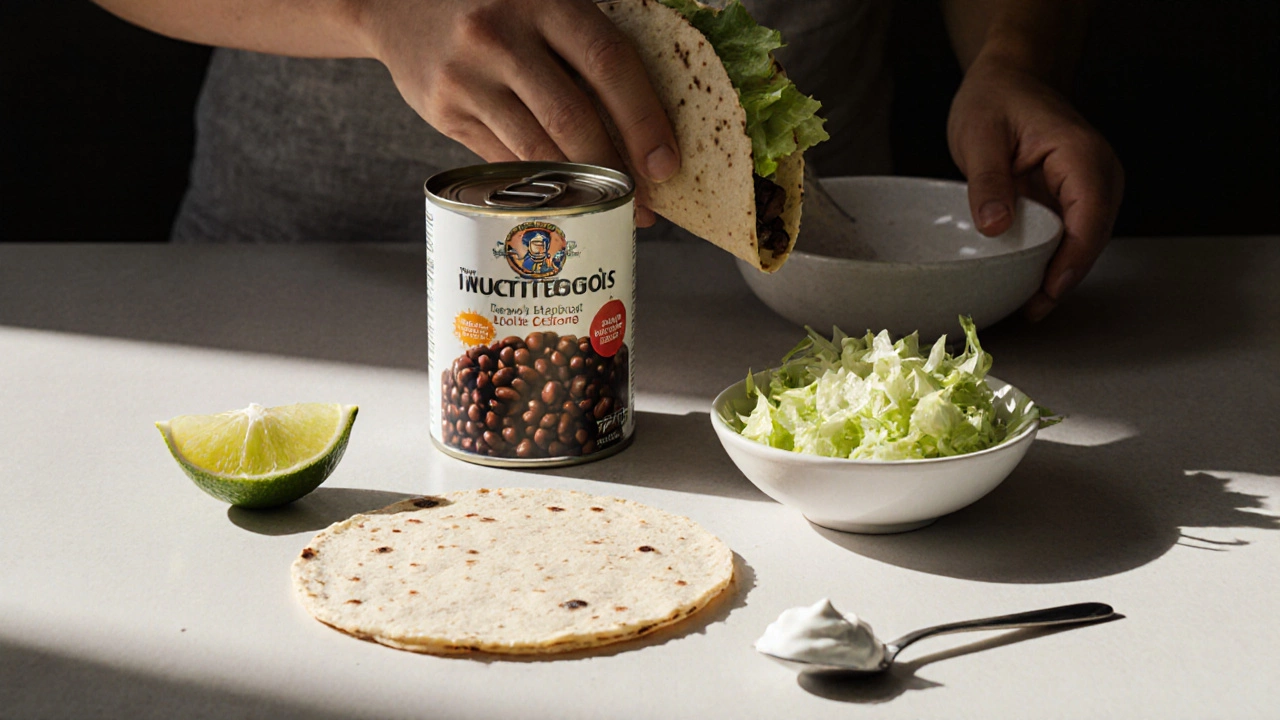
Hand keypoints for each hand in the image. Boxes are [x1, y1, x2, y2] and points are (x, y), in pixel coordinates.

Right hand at [356, 0, 679, 224]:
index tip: (666, 164)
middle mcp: (500, 36)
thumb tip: (651, 119)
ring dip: (579, 187)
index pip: (608, 64)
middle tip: (646, 204)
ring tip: (609, 208)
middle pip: (573, 118)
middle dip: (616, 169)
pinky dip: (539, 181)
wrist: (396, 1)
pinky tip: (563, 197)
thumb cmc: (494, 3)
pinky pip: (503, 159)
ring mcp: (467, 76)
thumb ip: (586, 42)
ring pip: (536, 148)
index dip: (644, 120)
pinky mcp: (443, 110)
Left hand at [947, 56, 1123, 320]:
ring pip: (1084, 243)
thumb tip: (995, 227)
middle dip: (1065, 277)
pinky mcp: (1072, 201)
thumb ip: (988, 181)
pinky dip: (1051, 262)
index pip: (1090, 215)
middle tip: (1030, 312)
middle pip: (1092, 237)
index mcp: (1080, 154)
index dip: (1072, 259)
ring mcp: (1088, 189)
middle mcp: (1097, 173)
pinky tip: (1027, 286)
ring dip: (1058, 276)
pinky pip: (1068, 237)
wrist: (1007, 79)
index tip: (1049, 290)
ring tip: (1026, 308)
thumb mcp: (979, 135)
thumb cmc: (995, 99)